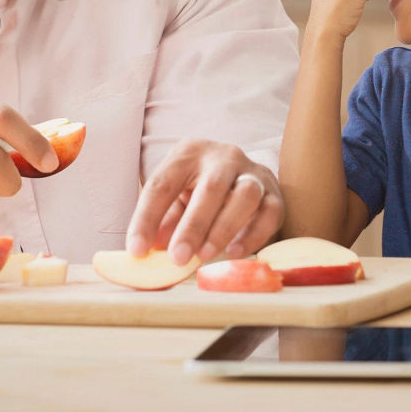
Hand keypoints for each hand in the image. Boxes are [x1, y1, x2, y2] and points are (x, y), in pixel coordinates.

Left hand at [126, 139, 283, 265]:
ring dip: (224, 229)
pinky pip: (270, 212)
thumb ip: (161, 224)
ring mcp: (252, 172)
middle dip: (193, 226)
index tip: (137, 250)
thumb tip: (144, 254)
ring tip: (205, 256)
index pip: (162, 184)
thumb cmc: (196, 190)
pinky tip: (235, 253)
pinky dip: (253, 235)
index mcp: (188, 154)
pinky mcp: (274, 192)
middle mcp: (223, 157)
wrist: (238, 174)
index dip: (147, 218)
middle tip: (178, 257)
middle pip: (210, 188)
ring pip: (245, 195)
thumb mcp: (174, 199)